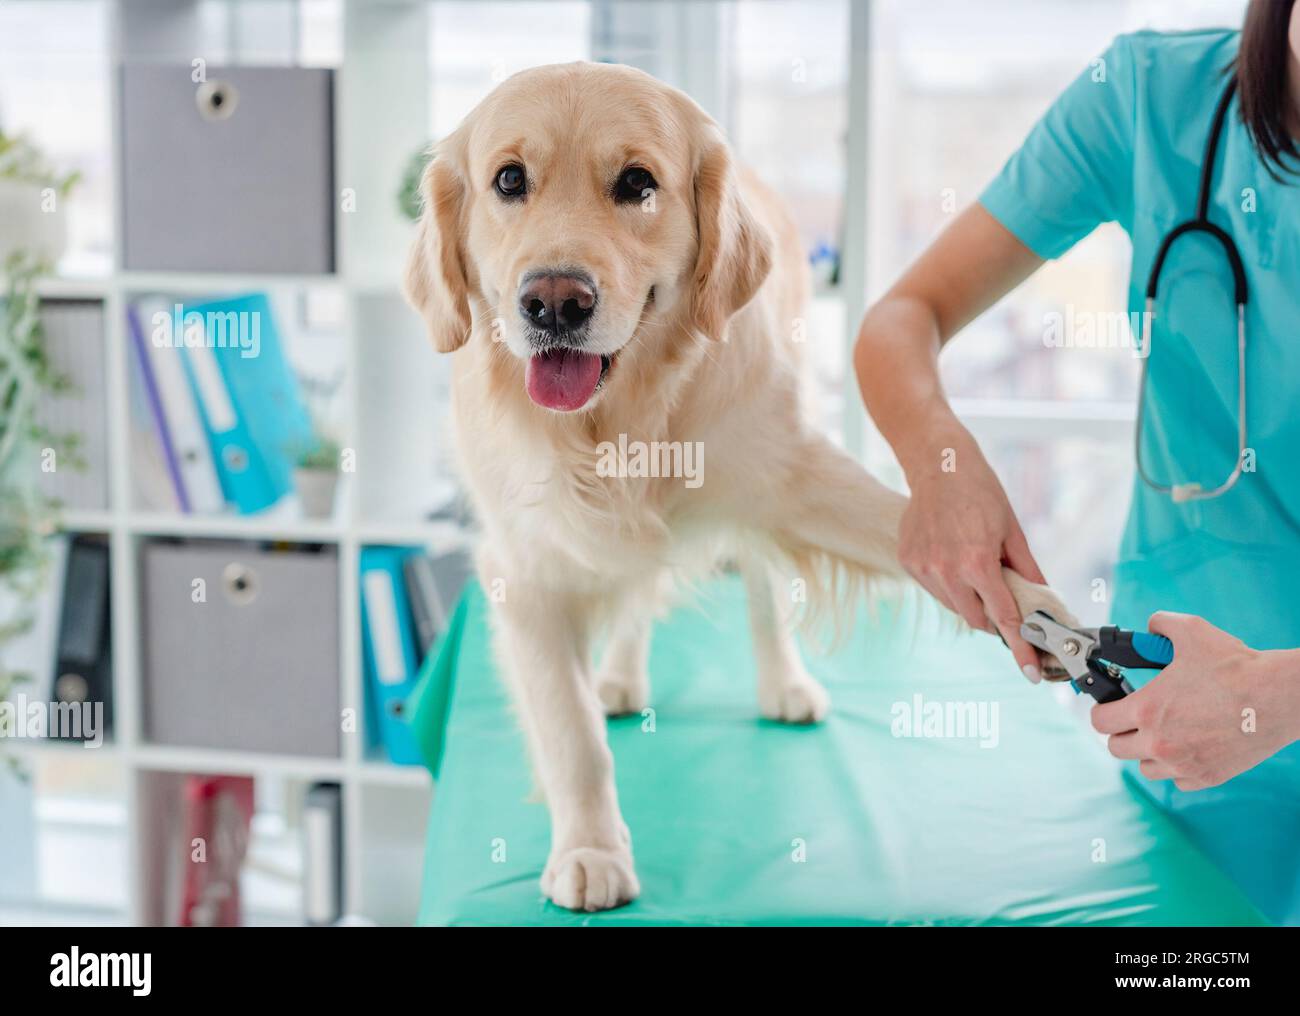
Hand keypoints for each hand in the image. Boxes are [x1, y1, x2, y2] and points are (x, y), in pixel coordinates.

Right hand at [898, 425, 1047, 679]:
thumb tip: (1042, 599)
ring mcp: (923, 568)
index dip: (1020, 647)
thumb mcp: (1013, 530)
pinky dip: (948, 586)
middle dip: (994, 618)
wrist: (938, 466)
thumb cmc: (981, 492)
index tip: (1030, 671)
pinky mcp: (908, 563)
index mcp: (978, 564)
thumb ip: (1026, 570)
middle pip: (977, 619)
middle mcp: (947, 571)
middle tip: (1004, 602)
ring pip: (954, 607)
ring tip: (974, 570)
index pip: (1004, 618)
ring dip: (970, 602)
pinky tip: (951, 559)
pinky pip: (934, 590)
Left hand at [1092, 612, 1299, 790]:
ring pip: (1144, 768)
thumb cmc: (1235, 666)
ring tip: (1162, 732)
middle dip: (1121, 731)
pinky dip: (1177, 767)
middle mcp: (1159, 742)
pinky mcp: (1207, 777)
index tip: (1112, 705)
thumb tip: (1149, 627)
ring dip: (1147, 752)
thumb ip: (1159, 624)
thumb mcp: (1190, 631)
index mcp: (1147, 709)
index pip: (1100, 721)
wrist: (1279, 697)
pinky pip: (1176, 780)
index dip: (1102, 710)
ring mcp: (1182, 763)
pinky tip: (1187, 747)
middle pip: (1116, 748)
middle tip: (1136, 718)